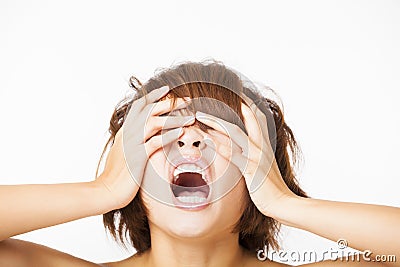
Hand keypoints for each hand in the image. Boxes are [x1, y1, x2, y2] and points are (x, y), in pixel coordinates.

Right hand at [96, 86, 194, 208]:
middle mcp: (128, 133)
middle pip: (149, 110)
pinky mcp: (137, 157)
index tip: (167, 89)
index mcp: (125, 131)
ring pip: (153, 123)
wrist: (107, 190)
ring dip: (173, 118)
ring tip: (190, 117)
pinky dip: (168, 136)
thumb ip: (132, 141)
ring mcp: (132, 144)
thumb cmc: (117, 174)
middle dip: (169, 103)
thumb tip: (143, 136)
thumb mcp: (123, 152)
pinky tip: (180, 133)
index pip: (139, 106)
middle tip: (187, 100)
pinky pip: (154, 142)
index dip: (153, 96)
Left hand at [196, 102, 294, 217]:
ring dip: (216, 123)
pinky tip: (207, 141)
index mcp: (265, 144)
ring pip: (234, 133)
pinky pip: (232, 154)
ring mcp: (256, 156)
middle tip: (211, 103)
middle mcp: (261, 146)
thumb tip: (241, 149)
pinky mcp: (251, 168)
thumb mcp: (264, 166)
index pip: (258, 118)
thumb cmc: (272, 187)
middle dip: (228, 109)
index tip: (238, 94)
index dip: (248, 104)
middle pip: (245, 119)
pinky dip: (218, 146)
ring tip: (201, 117)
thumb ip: (254, 155)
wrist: (283, 202)